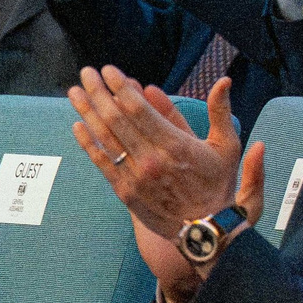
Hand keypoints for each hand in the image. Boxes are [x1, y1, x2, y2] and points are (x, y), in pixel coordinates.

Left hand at [69, 67, 261, 262]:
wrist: (207, 231)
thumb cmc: (218, 185)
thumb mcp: (227, 146)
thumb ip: (221, 112)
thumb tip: (223, 81)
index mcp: (176, 145)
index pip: (139, 109)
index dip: (120, 87)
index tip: (109, 71)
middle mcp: (152, 159)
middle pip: (117, 119)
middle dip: (98, 93)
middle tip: (87, 73)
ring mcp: (136, 177)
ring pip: (106, 139)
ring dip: (87, 112)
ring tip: (75, 92)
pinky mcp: (126, 192)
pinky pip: (102, 164)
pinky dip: (88, 144)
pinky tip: (77, 126)